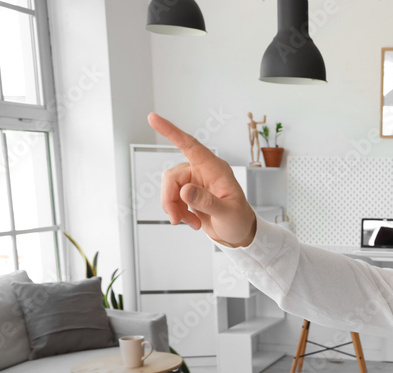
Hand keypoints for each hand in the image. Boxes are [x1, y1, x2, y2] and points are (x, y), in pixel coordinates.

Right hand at [147, 112, 256, 246]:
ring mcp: (194, 181)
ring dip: (174, 208)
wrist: (238, 233)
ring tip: (190, 222)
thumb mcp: (228, 213)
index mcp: (216, 169)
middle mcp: (203, 171)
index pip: (191, 146)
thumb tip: (185, 191)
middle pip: (173, 176)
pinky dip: (177, 212)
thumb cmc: (239, 220)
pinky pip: (172, 198)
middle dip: (170, 199)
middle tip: (176, 219)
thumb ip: (208, 202)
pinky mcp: (188, 192)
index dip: (172, 132)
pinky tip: (191, 221)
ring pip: (170, 188)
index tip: (154, 118)